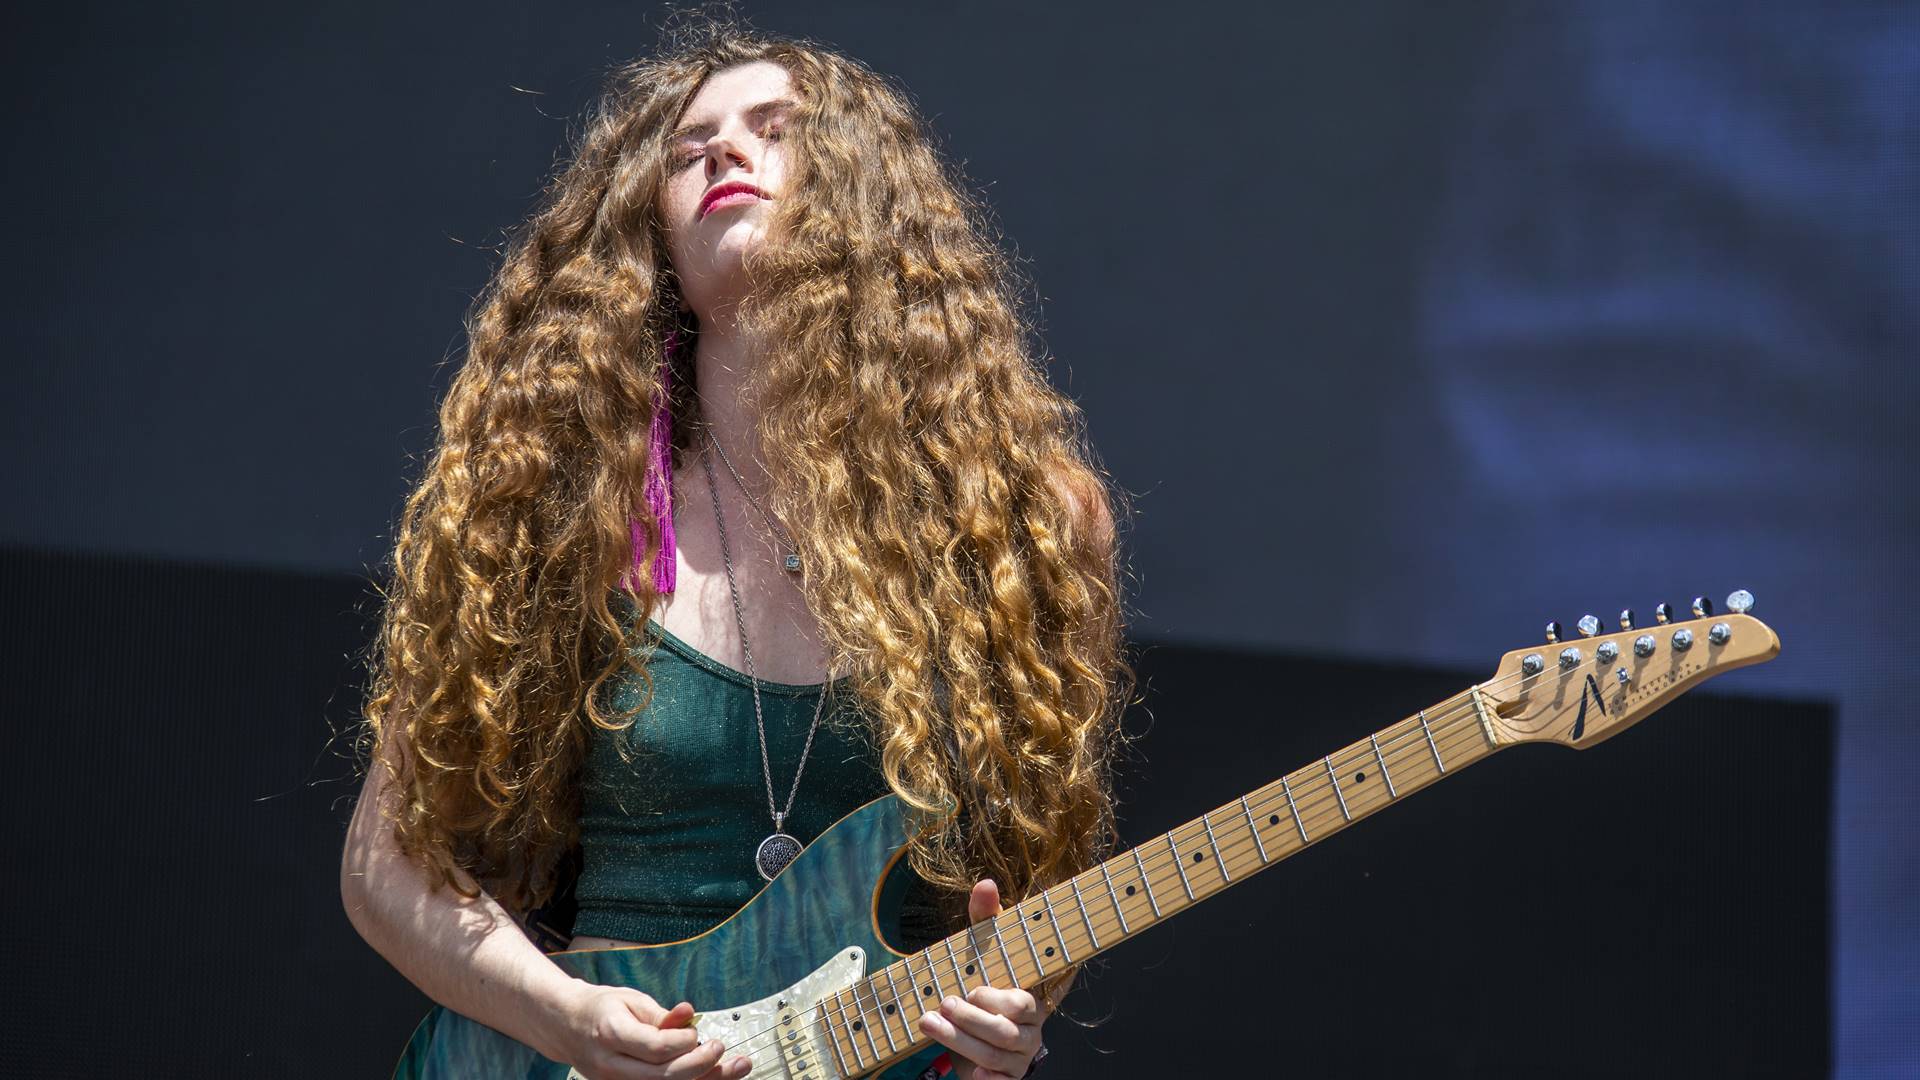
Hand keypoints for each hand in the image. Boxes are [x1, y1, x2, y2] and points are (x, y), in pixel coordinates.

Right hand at [540, 980, 751, 1079]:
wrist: (566, 1026)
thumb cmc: (600, 1008)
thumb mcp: (630, 999)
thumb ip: (661, 1014)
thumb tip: (690, 1015)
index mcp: (611, 1033)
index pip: (656, 1048)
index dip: (684, 1042)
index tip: (697, 1031)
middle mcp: (611, 1064)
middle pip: (662, 1077)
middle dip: (700, 1065)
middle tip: (721, 1048)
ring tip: (734, 1068)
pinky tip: (710, 1076)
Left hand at [917, 879, 1050, 1079]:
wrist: (975, 1030)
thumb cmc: (982, 986)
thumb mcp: (982, 951)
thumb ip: (984, 921)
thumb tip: (985, 884)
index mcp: (1029, 1001)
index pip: (1022, 1003)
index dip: (998, 999)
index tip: (973, 989)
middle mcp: (1029, 1031)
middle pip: (1005, 1031)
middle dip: (972, 1020)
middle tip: (945, 1004)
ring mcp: (1018, 1058)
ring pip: (994, 1055)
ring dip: (960, 1042)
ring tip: (929, 1023)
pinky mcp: (1006, 1077)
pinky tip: (973, 1075)